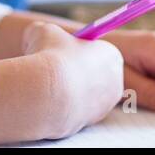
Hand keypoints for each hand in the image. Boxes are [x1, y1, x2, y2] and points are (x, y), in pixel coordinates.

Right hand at [22, 22, 123, 139]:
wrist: (47, 94)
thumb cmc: (51, 56)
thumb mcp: (43, 31)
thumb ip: (48, 33)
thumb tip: (39, 36)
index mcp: (112, 55)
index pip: (97, 50)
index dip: (76, 50)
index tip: (60, 50)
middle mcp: (115, 82)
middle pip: (94, 73)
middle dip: (76, 71)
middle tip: (52, 67)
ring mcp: (105, 106)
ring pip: (85, 94)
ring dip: (69, 90)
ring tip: (48, 84)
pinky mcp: (90, 124)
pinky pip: (75, 110)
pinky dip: (64, 106)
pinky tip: (49, 100)